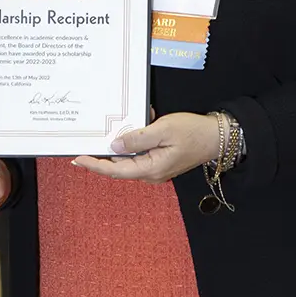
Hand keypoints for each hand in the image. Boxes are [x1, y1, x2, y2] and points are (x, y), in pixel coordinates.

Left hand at [72, 112, 219, 184]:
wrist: (217, 137)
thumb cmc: (193, 132)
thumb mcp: (163, 130)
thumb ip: (137, 138)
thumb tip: (114, 145)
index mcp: (151, 169)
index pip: (115, 170)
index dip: (94, 165)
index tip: (77, 158)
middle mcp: (151, 173)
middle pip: (118, 165)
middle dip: (103, 152)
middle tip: (87, 140)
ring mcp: (155, 168)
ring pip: (128, 157)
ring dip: (122, 141)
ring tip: (117, 127)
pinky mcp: (159, 160)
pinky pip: (140, 152)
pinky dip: (135, 138)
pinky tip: (140, 123)